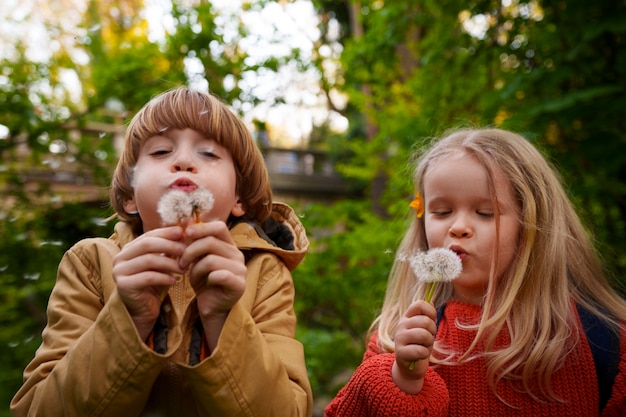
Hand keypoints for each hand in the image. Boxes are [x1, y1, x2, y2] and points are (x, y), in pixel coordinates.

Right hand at [112, 226, 185, 340]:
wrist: (141, 310)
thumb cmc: (153, 284)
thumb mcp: (161, 264)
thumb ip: (168, 249)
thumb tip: (182, 232)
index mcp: (128, 249)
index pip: (148, 235)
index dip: (166, 233)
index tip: (182, 233)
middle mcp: (120, 257)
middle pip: (147, 244)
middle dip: (169, 245)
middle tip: (185, 251)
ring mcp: (119, 271)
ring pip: (148, 260)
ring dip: (170, 263)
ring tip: (183, 268)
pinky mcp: (123, 285)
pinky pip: (148, 277)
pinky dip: (164, 278)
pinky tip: (175, 281)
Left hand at [179, 221, 246, 349]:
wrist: (212, 306)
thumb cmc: (204, 281)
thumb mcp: (197, 259)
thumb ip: (195, 243)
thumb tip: (186, 222)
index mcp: (229, 245)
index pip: (219, 226)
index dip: (201, 228)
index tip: (185, 234)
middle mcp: (237, 254)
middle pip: (211, 242)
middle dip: (190, 251)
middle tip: (181, 263)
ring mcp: (241, 269)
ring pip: (211, 259)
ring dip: (195, 269)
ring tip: (191, 276)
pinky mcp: (239, 285)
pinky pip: (220, 275)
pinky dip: (208, 278)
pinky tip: (206, 283)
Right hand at [392, 300, 436, 393]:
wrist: (410, 367)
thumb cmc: (419, 345)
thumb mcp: (425, 328)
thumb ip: (428, 315)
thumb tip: (430, 300)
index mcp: (407, 316)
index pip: (419, 304)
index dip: (431, 312)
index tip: (432, 321)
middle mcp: (401, 325)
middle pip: (426, 321)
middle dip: (433, 331)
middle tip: (428, 338)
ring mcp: (399, 338)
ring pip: (424, 335)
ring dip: (429, 343)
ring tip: (424, 346)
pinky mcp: (401, 353)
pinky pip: (421, 350)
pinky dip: (424, 354)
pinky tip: (419, 355)